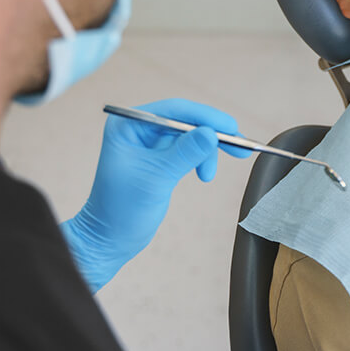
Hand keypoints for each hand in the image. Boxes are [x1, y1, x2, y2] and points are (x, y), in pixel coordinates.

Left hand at [60, 99, 248, 290]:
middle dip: (212, 133)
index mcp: (128, 126)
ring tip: (209, 175)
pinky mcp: (160, 160)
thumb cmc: (121, 210)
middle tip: (239, 146)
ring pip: (190, 136)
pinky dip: (201, 159)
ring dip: (207, 151)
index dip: (205, 117)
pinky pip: (188, 150)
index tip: (231, 128)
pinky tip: (204, 174)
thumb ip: (184, 153)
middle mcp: (138, 130)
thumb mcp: (156, 178)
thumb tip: (212, 132)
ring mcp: (150, 144)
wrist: (110, 240)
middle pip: (185, 120)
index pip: (173, 111)